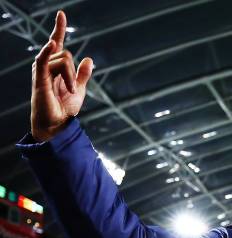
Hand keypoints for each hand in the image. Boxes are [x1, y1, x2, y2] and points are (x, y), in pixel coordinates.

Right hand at [30, 10, 92, 141]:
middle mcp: (46, 66)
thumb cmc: (65, 109)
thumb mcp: (79, 89)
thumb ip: (83, 74)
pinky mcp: (39, 78)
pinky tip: (52, 44)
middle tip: (72, 89)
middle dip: (74, 71)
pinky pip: (44, 60)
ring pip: (63, 58)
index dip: (59, 28)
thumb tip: (89, 59)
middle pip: (66, 53)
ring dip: (70, 77)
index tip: (61, 14)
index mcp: (55, 67)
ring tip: (69, 91)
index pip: (57, 43)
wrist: (57, 125)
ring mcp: (41, 71)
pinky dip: (48, 51)